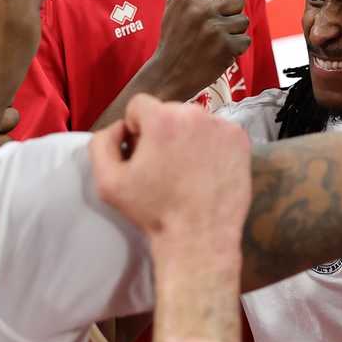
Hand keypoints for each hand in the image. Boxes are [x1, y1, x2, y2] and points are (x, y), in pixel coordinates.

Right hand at [90, 95, 251, 244]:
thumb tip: (118, 127)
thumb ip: (101, 144)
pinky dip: (210, 145)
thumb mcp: (108, 182)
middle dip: (162, 132)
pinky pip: (217, 132)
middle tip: (164, 166)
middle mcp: (195, 113)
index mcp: (162, 119)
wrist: (199, 237)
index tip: (143, 154)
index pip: (139, 104)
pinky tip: (205, 171)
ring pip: (193, 121)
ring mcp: (222, 125)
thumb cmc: (154, 211)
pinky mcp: (240, 139)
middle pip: (168, 111)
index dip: (136, 129)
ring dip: (186, 137)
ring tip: (186, 171)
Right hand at [145, 0, 251, 102]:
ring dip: (233, 32)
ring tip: (214, 41)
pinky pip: (245, 40)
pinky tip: (218, 52)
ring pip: (243, 20)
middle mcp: (201, 9)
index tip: (204, 14)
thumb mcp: (176, 3)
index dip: (217, 0)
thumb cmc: (175, 36)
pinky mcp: (225, 47)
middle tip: (212, 27)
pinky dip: (235, 48)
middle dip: (229, 13)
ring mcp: (214, 28)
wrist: (168, 73)